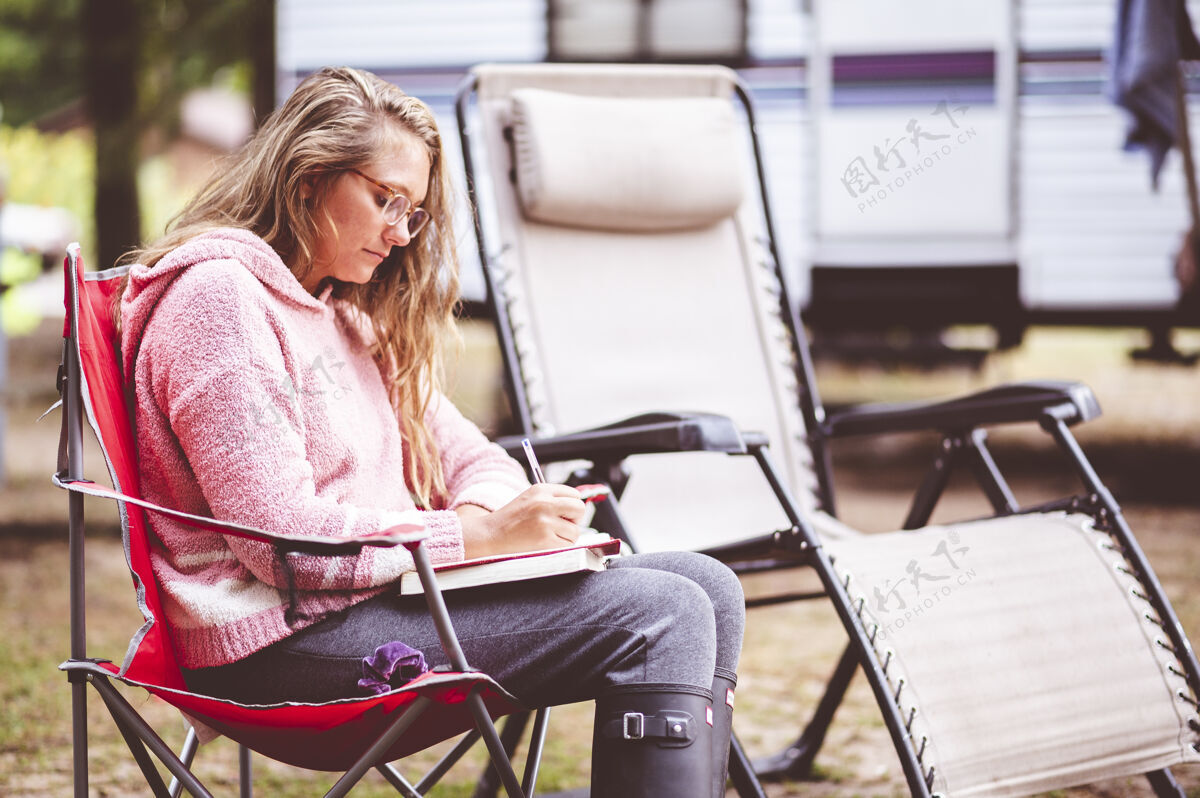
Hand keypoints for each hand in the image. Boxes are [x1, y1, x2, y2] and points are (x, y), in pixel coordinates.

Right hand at [457, 484, 586, 558]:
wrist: (490, 535)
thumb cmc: (510, 520)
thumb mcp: (530, 499)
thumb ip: (552, 499)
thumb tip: (577, 507)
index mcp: (541, 489)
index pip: (574, 494)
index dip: (571, 506)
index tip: (565, 514)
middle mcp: (544, 503)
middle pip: (579, 509)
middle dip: (575, 519)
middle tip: (562, 526)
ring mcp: (545, 522)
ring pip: (575, 531)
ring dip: (566, 537)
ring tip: (548, 536)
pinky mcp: (545, 540)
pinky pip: (567, 545)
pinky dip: (560, 547)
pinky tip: (546, 544)